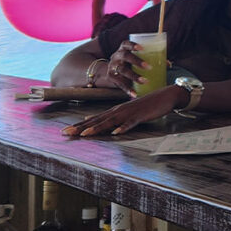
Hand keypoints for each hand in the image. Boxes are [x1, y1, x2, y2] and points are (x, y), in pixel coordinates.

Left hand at [61, 86, 183, 135]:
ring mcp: (130, 113)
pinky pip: (131, 123)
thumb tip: (96, 121)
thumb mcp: (128, 111)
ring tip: (85, 134)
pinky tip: (116, 133)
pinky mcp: (141, 116)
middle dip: (81, 127)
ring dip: (98, 128)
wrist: (165, 96)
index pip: (94, 119)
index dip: (79, 125)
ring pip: (111, 121)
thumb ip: (113, 117)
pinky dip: (123, 128)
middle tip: (66, 133)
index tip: (65, 131)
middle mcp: (120, 111)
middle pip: (98, 120)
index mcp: (116, 111)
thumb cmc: (147, 105)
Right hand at [106, 40, 150, 97]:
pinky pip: (120, 84)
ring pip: (123, 70)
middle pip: (125, 56)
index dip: (133, 45)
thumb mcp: (137, 58)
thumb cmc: (130, 62)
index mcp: (124, 48)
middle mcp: (116, 56)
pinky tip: (134, 94)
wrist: (111, 70)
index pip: (126, 44)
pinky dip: (128, 89)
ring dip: (134, 76)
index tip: (142, 48)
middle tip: (149, 67)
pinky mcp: (111, 77)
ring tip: (145, 81)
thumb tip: (168, 64)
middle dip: (137, 61)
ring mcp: (112, 67)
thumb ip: (151, 59)